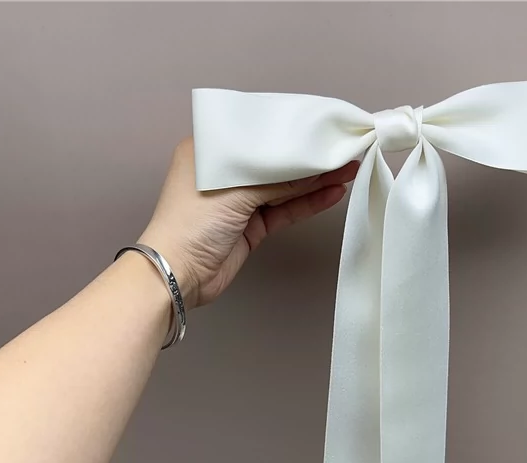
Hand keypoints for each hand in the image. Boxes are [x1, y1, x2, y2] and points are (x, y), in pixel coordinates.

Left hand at [138, 137, 358, 309]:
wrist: (178, 274)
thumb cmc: (191, 222)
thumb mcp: (235, 190)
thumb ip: (276, 178)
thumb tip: (313, 165)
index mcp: (211, 149)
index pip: (258, 131)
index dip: (290, 128)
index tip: (322, 124)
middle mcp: (227, 172)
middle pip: (275, 160)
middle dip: (309, 155)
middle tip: (344, 146)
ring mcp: (240, 201)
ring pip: (285, 186)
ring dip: (315, 178)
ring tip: (349, 166)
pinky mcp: (253, 226)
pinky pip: (285, 209)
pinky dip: (308, 201)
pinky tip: (333, 192)